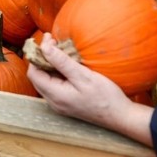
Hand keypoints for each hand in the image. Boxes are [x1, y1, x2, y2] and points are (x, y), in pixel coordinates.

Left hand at [27, 35, 153, 145]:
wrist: (122, 117)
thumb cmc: (106, 97)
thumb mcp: (84, 76)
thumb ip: (62, 62)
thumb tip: (44, 47)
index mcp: (55, 95)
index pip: (33, 72)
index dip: (37, 54)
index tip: (48, 39)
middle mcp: (53, 102)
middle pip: (37, 76)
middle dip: (42, 57)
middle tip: (53, 41)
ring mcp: (60, 104)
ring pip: (46, 80)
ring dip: (49, 64)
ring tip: (59, 49)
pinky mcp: (67, 103)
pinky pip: (55, 85)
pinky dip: (57, 72)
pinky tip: (67, 63)